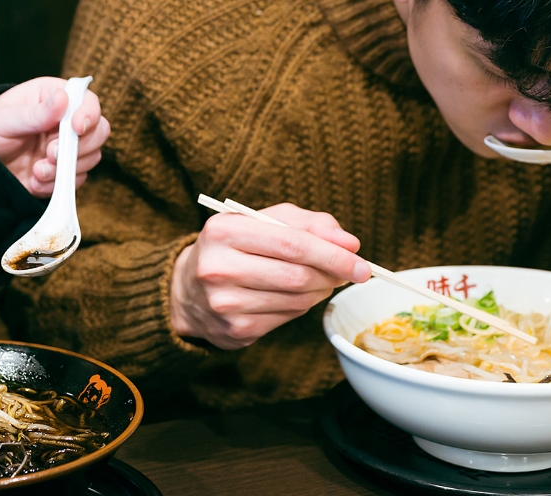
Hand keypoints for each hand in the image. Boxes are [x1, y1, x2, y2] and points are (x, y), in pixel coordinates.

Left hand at [0, 77, 110, 196]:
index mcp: (56, 97)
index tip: (77, 129)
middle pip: (99, 131)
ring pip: (91, 158)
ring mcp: (68, 147)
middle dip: (78, 148)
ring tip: (36, 170)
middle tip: (50, 154)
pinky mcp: (64, 170)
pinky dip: (56, 185)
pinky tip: (34, 181)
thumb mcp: (6, 118)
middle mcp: (68, 121)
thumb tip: (63, 98)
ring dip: (65, 169)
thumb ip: (35, 113)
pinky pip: (75, 180)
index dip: (89, 115)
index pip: (88, 102)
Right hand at [169, 203, 369, 349]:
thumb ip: (308, 224)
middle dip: (332, 274)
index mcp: (224, 231)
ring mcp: (225, 303)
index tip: (361, 263)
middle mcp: (219, 268)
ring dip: (319, 290)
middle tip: (348, 271)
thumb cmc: (235, 246)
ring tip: (319, 279)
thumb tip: (350, 243)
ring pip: (296, 300)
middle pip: (297, 275)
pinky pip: (287, 318)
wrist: (188, 289)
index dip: (333, 254)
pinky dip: (302, 306)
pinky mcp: (235, 330)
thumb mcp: (263, 221)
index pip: (292, 243)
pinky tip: (296, 295)